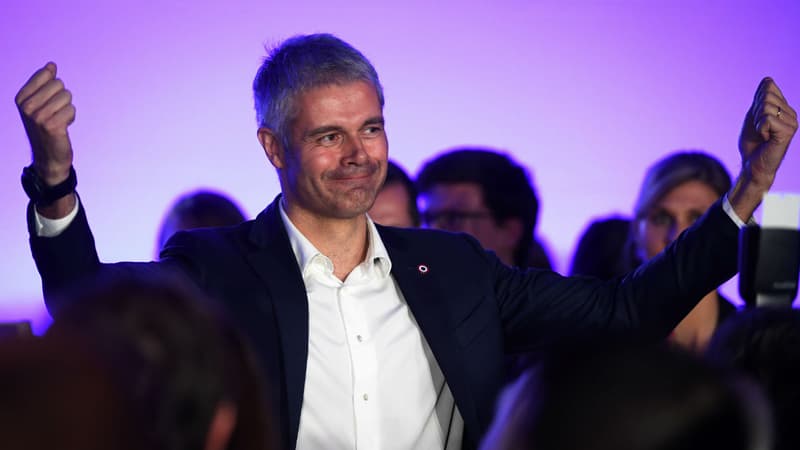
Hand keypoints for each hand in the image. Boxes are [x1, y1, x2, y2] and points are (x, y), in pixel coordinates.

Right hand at [15, 62, 74, 185]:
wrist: (48, 156)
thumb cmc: (46, 126)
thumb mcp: (40, 102)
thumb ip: (44, 83)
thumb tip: (51, 64)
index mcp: (21, 97)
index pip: (47, 75)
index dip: (54, 87)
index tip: (48, 101)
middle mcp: (27, 106)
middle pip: (59, 84)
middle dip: (63, 97)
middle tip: (55, 112)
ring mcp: (38, 116)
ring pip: (67, 96)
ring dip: (67, 108)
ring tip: (59, 119)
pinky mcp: (52, 126)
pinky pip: (71, 109)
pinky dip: (71, 117)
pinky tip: (63, 127)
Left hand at [730, 78, 797, 219]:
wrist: (753, 165)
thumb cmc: (752, 144)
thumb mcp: (753, 117)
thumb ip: (760, 99)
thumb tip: (768, 79)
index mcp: (784, 107)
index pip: (767, 86)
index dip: (755, 100)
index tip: (756, 118)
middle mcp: (791, 112)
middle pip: (766, 95)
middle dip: (755, 111)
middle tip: (758, 128)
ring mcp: (792, 121)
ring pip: (766, 107)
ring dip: (757, 122)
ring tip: (762, 134)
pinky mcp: (788, 131)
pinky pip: (766, 119)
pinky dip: (760, 129)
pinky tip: (766, 138)